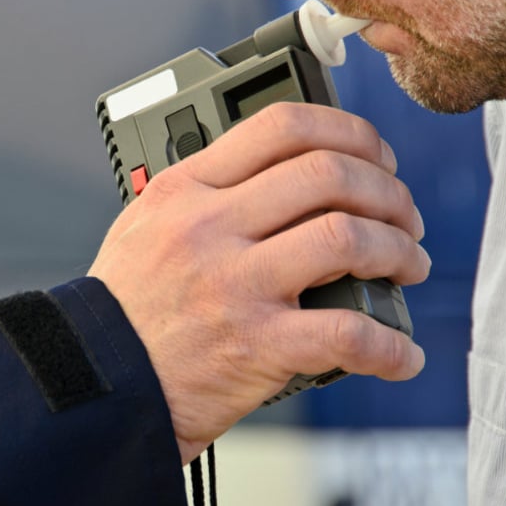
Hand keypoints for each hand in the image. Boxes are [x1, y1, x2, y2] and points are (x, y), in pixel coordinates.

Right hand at [87, 103, 429, 464]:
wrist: (97, 379)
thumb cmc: (125, 306)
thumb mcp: (146, 223)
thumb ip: (206, 192)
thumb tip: (280, 175)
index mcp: (186, 189)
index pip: (281, 127)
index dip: (347, 131)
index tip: (373, 155)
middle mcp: (210, 227)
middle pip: (328, 174)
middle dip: (387, 191)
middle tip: (402, 216)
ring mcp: (233, 284)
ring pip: (347, 239)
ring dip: (398, 251)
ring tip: (407, 266)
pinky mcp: (254, 344)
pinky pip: (346, 334)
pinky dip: (388, 347)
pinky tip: (399, 355)